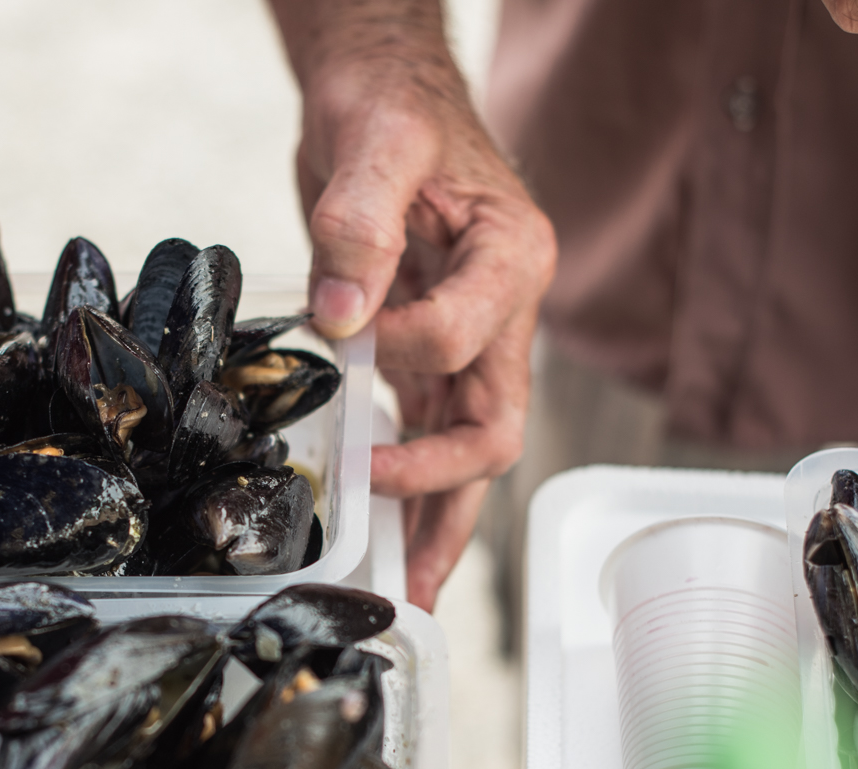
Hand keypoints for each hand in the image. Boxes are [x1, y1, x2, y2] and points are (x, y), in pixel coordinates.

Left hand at [268, 0, 556, 610]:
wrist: (377, 95)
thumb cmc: (393, 106)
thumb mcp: (377, 142)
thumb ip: (362, 221)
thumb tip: (345, 313)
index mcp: (512, 258)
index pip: (464, 342)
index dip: (401, 355)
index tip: (345, 338)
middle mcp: (502, 309)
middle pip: (494, 429)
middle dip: (448, 498)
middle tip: (408, 563)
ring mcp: (469, 336)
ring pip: (468, 447)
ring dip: (441, 517)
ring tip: (413, 585)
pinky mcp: (426, 348)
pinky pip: (430, 428)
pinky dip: (412, 480)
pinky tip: (388, 527)